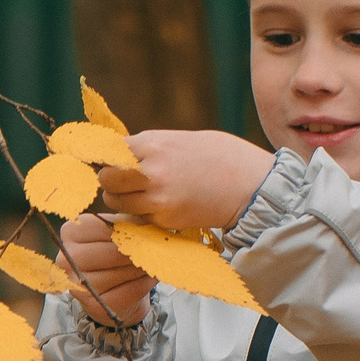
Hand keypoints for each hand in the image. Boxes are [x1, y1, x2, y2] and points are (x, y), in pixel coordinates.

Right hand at [57, 213, 152, 328]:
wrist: (111, 289)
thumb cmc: (114, 252)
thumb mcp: (119, 231)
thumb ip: (129, 224)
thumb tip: (149, 226)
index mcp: (70, 232)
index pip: (107, 228)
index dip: (132, 231)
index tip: (146, 234)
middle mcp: (65, 260)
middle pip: (113, 252)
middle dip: (137, 252)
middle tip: (152, 250)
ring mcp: (77, 285)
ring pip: (121, 272)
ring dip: (142, 268)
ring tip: (151, 263)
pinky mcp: (93, 306)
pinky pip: (129, 291)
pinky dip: (144, 284)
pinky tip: (149, 278)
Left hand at [97, 130, 276, 232]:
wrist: (253, 186)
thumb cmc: (223, 157)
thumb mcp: (181, 139)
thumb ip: (150, 147)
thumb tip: (121, 153)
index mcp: (153, 144)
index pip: (109, 151)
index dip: (111, 157)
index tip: (114, 161)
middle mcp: (150, 171)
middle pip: (106, 179)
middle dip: (111, 180)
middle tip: (123, 181)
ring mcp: (157, 199)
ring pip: (116, 202)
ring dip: (122, 200)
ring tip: (141, 195)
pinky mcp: (166, 220)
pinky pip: (138, 218)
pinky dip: (141, 215)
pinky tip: (160, 206)